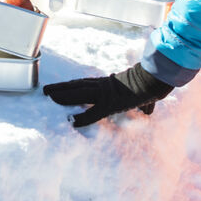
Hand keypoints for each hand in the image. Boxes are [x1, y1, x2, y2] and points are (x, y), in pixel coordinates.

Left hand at [43, 62, 171, 127]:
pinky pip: (94, 113)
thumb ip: (144, 105)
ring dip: (62, 95)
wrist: (156, 79)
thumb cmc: (151, 85)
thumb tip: (149, 111)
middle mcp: (103, 86)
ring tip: (48, 96)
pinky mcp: (111, 104)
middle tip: (44, 90)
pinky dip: (82, 117)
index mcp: (108, 84)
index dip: (71, 87)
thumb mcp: (144, 97)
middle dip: (60, 88)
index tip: (59, 89)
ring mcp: (105, 93)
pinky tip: (71, 121)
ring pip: (79, 93)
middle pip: (76, 86)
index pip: (85, 84)